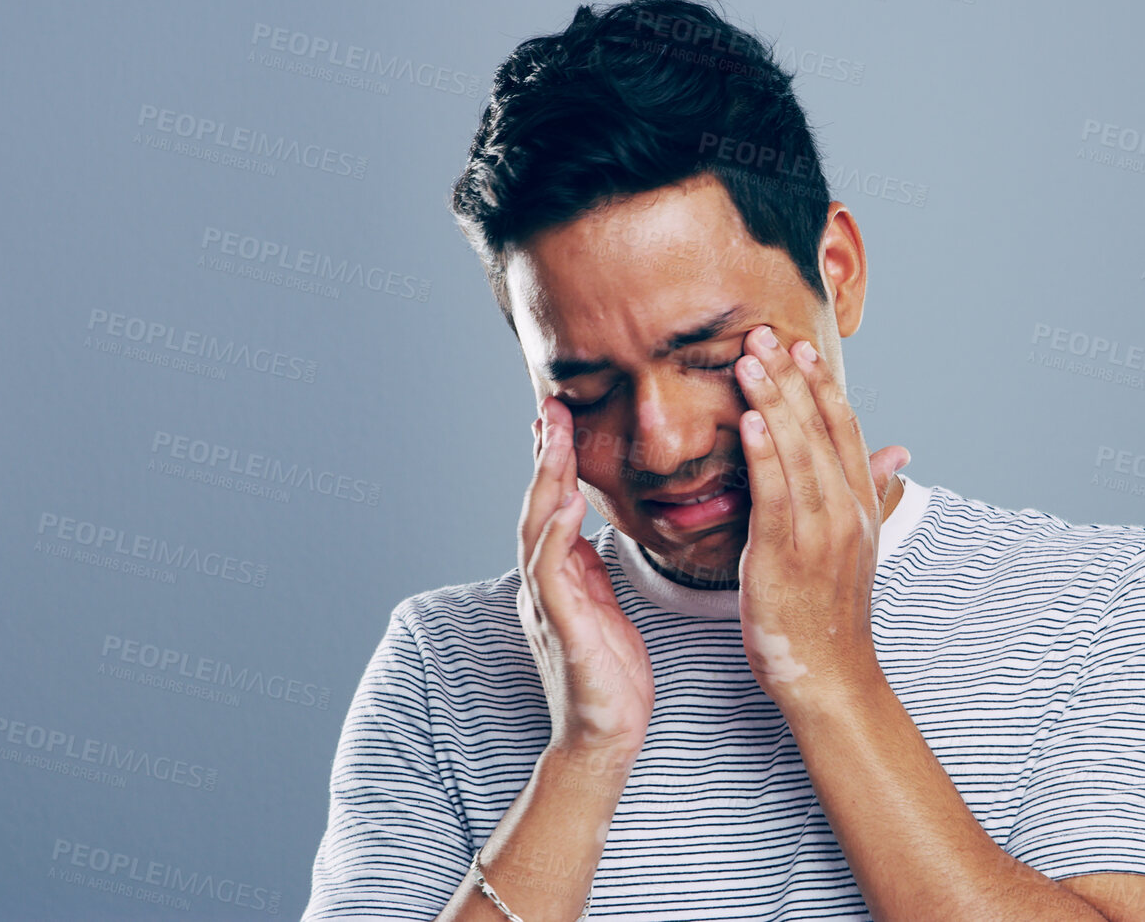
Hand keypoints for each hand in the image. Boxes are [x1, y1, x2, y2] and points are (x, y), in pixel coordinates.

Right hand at [518, 396, 653, 753]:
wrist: (606, 738)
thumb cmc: (609, 677)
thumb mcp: (603, 608)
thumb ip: (589, 568)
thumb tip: (583, 528)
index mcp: (558, 578)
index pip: (549, 507)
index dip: (553, 462)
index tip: (560, 417)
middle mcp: (543, 585)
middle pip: (536, 506)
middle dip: (544, 455)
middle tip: (552, 406)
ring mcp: (547, 605)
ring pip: (535, 529)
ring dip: (544, 480)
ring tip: (555, 435)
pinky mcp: (561, 628)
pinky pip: (550, 572)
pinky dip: (554, 535)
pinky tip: (565, 503)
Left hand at [730, 325, 908, 701]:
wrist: (831, 677)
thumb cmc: (829, 616)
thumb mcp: (854, 549)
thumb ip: (864, 495)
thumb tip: (897, 454)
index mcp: (861, 508)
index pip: (845, 431)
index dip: (823, 387)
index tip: (802, 348)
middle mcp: (846, 513)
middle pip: (819, 430)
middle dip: (791, 378)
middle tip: (764, 333)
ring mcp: (820, 534)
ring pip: (797, 453)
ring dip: (772, 401)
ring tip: (749, 360)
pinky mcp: (786, 556)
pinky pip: (775, 496)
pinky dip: (764, 454)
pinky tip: (749, 420)